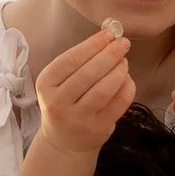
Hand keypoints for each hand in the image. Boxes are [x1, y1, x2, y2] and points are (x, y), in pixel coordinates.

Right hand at [33, 28, 134, 161]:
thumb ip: (79, 61)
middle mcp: (58, 103)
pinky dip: (126, 89)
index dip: (93, 45)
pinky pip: (117, 104)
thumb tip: (109, 37)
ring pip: (103, 90)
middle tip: (123, 44)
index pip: (70, 60)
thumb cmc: (64, 102)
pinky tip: (128, 80)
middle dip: (110, 55)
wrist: (63, 141)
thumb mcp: (59, 82)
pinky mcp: (97, 129)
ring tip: (124, 62)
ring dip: (119, 71)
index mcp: (46, 85)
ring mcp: (77, 119)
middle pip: (88, 74)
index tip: (110, 34)